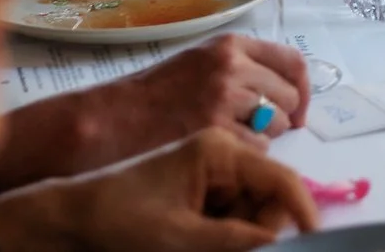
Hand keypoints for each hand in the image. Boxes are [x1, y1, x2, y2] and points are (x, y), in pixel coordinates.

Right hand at [0, 36, 313, 184]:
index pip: (292, 61)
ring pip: (276, 126)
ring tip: (230, 141)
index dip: (302, 89)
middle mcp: (232, 67)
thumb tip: (278, 87)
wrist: (108, 120)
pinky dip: (245, 157)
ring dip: (262, 139)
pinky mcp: (215, 131)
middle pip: (289, 96)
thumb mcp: (197, 64)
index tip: (299, 109)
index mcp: (230, 46)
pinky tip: (220, 155)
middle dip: (282, 118)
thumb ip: (238, 68)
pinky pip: (255, 149)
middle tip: (258, 132)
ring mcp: (225, 99)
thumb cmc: (148, 96)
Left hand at [0, 128, 319, 251]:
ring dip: (246, 219)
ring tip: (206, 236)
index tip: (313, 238)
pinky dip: (231, 216)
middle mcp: (222, 142)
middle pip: (271, 185)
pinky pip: (236, 195)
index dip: (301, 210)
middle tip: (231, 241)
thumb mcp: (182, 237)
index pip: (281, 176)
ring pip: (256, 193)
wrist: (72, 214)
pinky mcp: (200, 169)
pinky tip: (203, 228)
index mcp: (219, 146)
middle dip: (264, 218)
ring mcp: (211, 153)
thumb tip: (282, 239)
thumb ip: (239, 238)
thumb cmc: (121, 218)